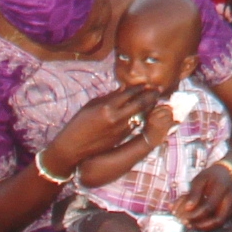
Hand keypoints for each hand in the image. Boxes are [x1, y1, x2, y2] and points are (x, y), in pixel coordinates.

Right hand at [39, 85, 154, 178]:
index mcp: (107, 107)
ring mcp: (121, 129)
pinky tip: (145, 112)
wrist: (73, 148)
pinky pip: (135, 124)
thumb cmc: (78, 124)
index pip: (129, 93)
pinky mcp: (122, 138)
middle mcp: (117, 118)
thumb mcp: (91, 106)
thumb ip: (109, 97)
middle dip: (151, 95)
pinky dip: (141, 117)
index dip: (139, 87)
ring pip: (141, 115)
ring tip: (155, 99)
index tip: (146, 83)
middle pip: (140, 104)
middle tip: (159, 89)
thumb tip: (124, 88)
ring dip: (149, 107)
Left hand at [175, 155, 231, 231]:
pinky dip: (207, 224)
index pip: (209, 206)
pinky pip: (219, 222)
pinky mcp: (231, 212)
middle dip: (200, 225)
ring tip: (190, 225)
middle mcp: (230, 200)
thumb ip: (194, 193)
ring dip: (204, 227)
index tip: (182, 216)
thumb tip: (187, 208)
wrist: (228, 173)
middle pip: (218, 219)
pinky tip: (196, 223)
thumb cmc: (211, 176)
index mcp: (222, 188)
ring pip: (219, 223)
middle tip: (186, 223)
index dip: (195, 214)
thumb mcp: (200, 179)